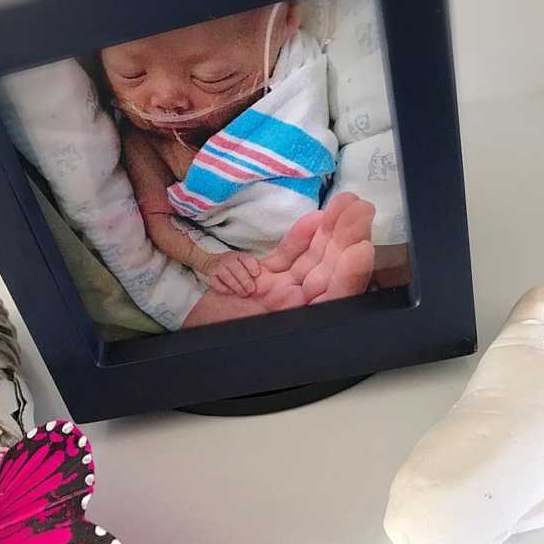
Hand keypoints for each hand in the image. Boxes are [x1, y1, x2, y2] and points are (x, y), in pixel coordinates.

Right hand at [182, 193, 376, 326]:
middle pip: (329, 272)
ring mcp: (281, 293)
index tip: (361, 248)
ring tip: (347, 205)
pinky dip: (300, 238)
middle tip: (362, 210)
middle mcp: (297, 310)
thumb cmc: (213, 339)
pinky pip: (287, 256)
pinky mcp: (264, 280)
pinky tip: (315, 219)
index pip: (335, 299)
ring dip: (330, 231)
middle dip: (346, 239)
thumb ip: (279, 308)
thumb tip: (297, 287)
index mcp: (300, 327)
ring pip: (313, 260)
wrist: (182, 337)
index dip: (350, 274)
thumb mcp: (244, 331)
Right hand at [202, 251, 261, 296]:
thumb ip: (256, 267)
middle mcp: (228, 259)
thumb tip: (274, 270)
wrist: (213, 262)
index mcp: (239, 256)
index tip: (257, 274)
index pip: (246, 259)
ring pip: (226, 275)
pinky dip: (223, 288)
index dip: (252, 266)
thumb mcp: (245, 262)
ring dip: (236, 285)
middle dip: (245, 280)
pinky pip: (215, 282)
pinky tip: (230, 292)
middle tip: (251, 290)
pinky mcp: (211, 275)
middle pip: (236, 268)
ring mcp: (218, 266)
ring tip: (243, 294)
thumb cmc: (236, 266)